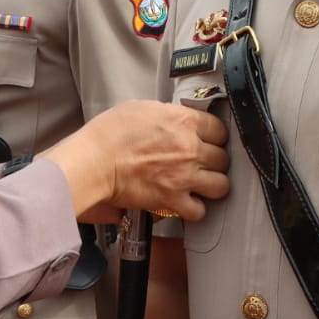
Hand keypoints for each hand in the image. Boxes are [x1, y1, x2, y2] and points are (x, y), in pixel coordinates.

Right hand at [42, 100, 229, 222]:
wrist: (94, 161)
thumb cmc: (110, 133)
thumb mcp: (143, 108)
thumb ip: (168, 115)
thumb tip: (176, 121)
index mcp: (184, 121)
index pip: (220, 129)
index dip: (215, 136)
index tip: (210, 141)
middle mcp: (190, 148)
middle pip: (223, 158)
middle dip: (214, 162)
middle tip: (203, 164)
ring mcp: (184, 176)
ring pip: (221, 185)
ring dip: (212, 186)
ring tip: (201, 185)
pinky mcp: (173, 200)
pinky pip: (199, 211)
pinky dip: (194, 209)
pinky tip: (186, 203)